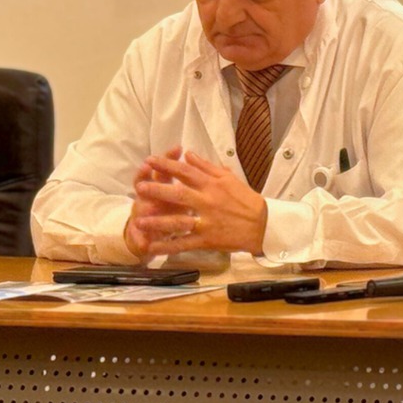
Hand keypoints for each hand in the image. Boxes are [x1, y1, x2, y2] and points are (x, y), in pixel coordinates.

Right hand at [123, 147, 189, 257]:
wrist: (149, 235)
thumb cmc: (168, 208)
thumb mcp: (178, 193)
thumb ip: (185, 177)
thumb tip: (193, 156)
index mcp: (160, 187)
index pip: (163, 170)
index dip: (169, 159)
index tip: (178, 148)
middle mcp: (148, 199)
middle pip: (146, 186)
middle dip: (149, 178)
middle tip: (148, 167)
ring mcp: (142, 217)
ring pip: (142, 212)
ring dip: (145, 209)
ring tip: (149, 209)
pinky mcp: (140, 236)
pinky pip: (140, 239)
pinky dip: (141, 241)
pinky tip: (145, 245)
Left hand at [128, 151, 267, 255]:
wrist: (263, 225)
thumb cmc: (246, 200)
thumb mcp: (229, 178)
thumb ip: (207, 167)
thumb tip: (189, 155)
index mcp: (212, 185)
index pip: (186, 172)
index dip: (167, 165)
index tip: (150, 160)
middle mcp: (208, 202)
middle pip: (179, 195)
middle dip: (158, 191)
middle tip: (139, 188)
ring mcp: (207, 222)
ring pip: (179, 221)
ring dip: (158, 222)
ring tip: (139, 221)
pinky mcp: (207, 240)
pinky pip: (185, 244)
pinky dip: (168, 246)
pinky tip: (153, 247)